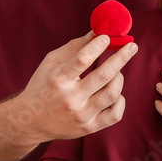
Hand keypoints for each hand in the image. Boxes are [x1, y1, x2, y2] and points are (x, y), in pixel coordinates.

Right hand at [13, 32, 137, 143]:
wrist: (29, 121)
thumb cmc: (42, 86)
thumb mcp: (50, 63)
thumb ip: (73, 47)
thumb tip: (96, 33)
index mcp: (58, 79)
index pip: (82, 59)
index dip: (98, 45)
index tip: (107, 37)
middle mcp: (70, 98)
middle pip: (103, 75)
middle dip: (121, 57)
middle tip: (132, 46)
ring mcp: (81, 115)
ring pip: (112, 93)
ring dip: (120, 77)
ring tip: (117, 72)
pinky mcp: (88, 128)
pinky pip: (115, 115)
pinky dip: (120, 100)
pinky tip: (115, 93)